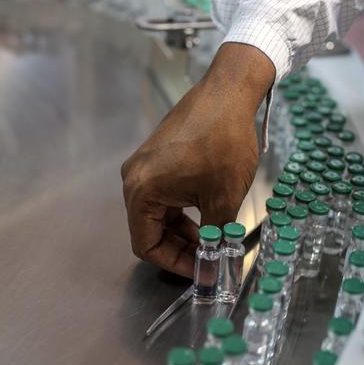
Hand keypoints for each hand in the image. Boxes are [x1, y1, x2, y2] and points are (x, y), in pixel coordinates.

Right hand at [121, 43, 274, 276]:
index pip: (146, 245)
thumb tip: (215, 264)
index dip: (175, 264)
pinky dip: (184, 211)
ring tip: (215, 239)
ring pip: (159, 214)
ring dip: (185, 231)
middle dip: (181, 249)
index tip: (202, 271)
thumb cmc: (224, 142)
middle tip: (211, 259)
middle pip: (150, 231)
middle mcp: (134, 179)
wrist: (229, 93)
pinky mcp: (157, 156)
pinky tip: (209, 215)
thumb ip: (215, 238)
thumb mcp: (223, 199)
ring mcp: (144, 166)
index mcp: (141, 191)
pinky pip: (165, 195)